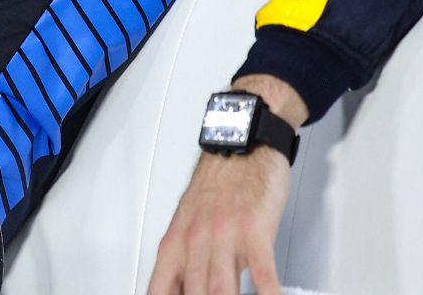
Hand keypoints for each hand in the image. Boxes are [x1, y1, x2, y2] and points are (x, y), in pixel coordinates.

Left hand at [147, 149, 289, 294]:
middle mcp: (195, 242)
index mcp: (175, 243)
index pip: (160, 291)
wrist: (240, 144)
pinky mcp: (255, 231)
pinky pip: (262, 274)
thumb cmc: (217, 183)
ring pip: (222, 290)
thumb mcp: (189, 222)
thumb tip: (185, 291)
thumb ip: (187, 260)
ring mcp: (224, 237)